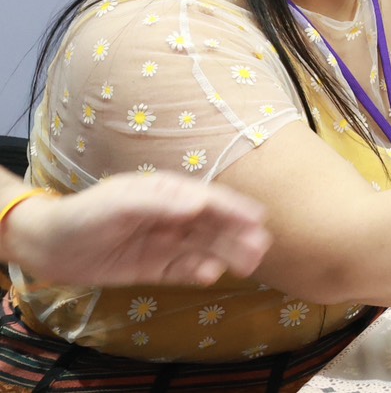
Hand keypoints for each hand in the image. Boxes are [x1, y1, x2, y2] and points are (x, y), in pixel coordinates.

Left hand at [3, 174, 270, 285]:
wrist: (51, 247)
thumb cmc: (86, 215)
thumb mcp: (122, 203)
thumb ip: (161, 204)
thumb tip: (200, 205)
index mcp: (168, 194)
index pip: (209, 200)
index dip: (235, 208)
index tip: (259, 218)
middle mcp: (173, 216)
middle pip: (214, 225)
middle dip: (239, 234)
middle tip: (261, 247)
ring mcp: (165, 242)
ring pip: (205, 247)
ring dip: (228, 253)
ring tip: (248, 265)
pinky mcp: (155, 266)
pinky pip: (184, 269)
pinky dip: (199, 271)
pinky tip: (210, 275)